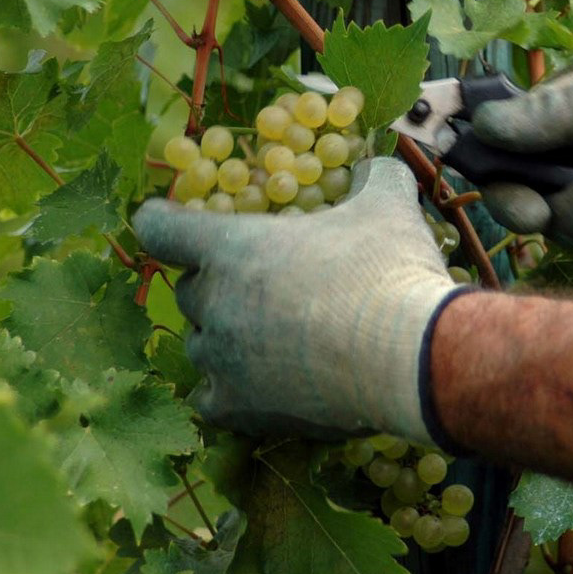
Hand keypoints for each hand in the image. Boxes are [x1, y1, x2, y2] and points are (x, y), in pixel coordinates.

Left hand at [132, 158, 459, 442]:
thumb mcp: (387, 206)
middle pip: (189, 290)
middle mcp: (214, 302)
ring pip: (202, 344)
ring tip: (271, 337)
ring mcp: (222, 360)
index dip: (163, 220)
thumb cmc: (388, 272)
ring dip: (225, 337)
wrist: (411, 358)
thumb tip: (373, 165)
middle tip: (259, 283)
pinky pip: (211, 398)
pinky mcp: (240, 408)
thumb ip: (373, 175)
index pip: (161, 228)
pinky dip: (230, 389)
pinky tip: (258, 386)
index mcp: (232, 246)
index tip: (169, 219)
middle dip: (217, 284)